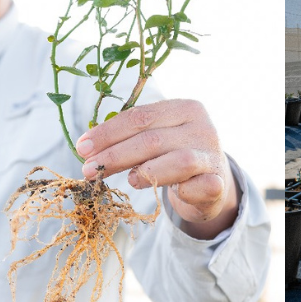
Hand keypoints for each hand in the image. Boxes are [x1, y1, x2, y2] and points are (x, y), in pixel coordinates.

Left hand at [74, 99, 239, 237]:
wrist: (211, 183)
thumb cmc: (173, 157)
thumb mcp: (156, 139)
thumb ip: (130, 138)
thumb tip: (87, 146)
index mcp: (184, 108)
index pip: (140, 117)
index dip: (108, 133)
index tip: (82, 148)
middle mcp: (202, 127)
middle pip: (152, 139)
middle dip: (115, 155)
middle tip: (88, 170)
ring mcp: (212, 155)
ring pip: (177, 161)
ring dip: (145, 172)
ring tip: (127, 181)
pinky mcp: (218, 183)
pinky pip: (198, 187)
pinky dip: (180, 191)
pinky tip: (167, 193)